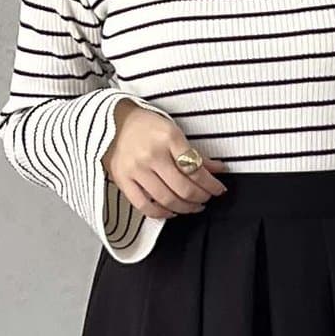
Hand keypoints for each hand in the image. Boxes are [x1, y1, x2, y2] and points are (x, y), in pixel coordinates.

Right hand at [105, 100, 227, 220]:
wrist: (116, 121)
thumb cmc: (148, 127)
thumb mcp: (174, 132)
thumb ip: (195, 154)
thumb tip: (218, 170)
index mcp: (168, 138)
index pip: (196, 169)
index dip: (211, 184)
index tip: (219, 189)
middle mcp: (152, 154)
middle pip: (183, 188)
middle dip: (201, 198)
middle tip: (206, 199)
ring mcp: (136, 169)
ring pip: (167, 199)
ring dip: (185, 208)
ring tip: (193, 206)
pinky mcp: (123, 180)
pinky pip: (144, 206)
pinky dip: (161, 213)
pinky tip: (171, 212)